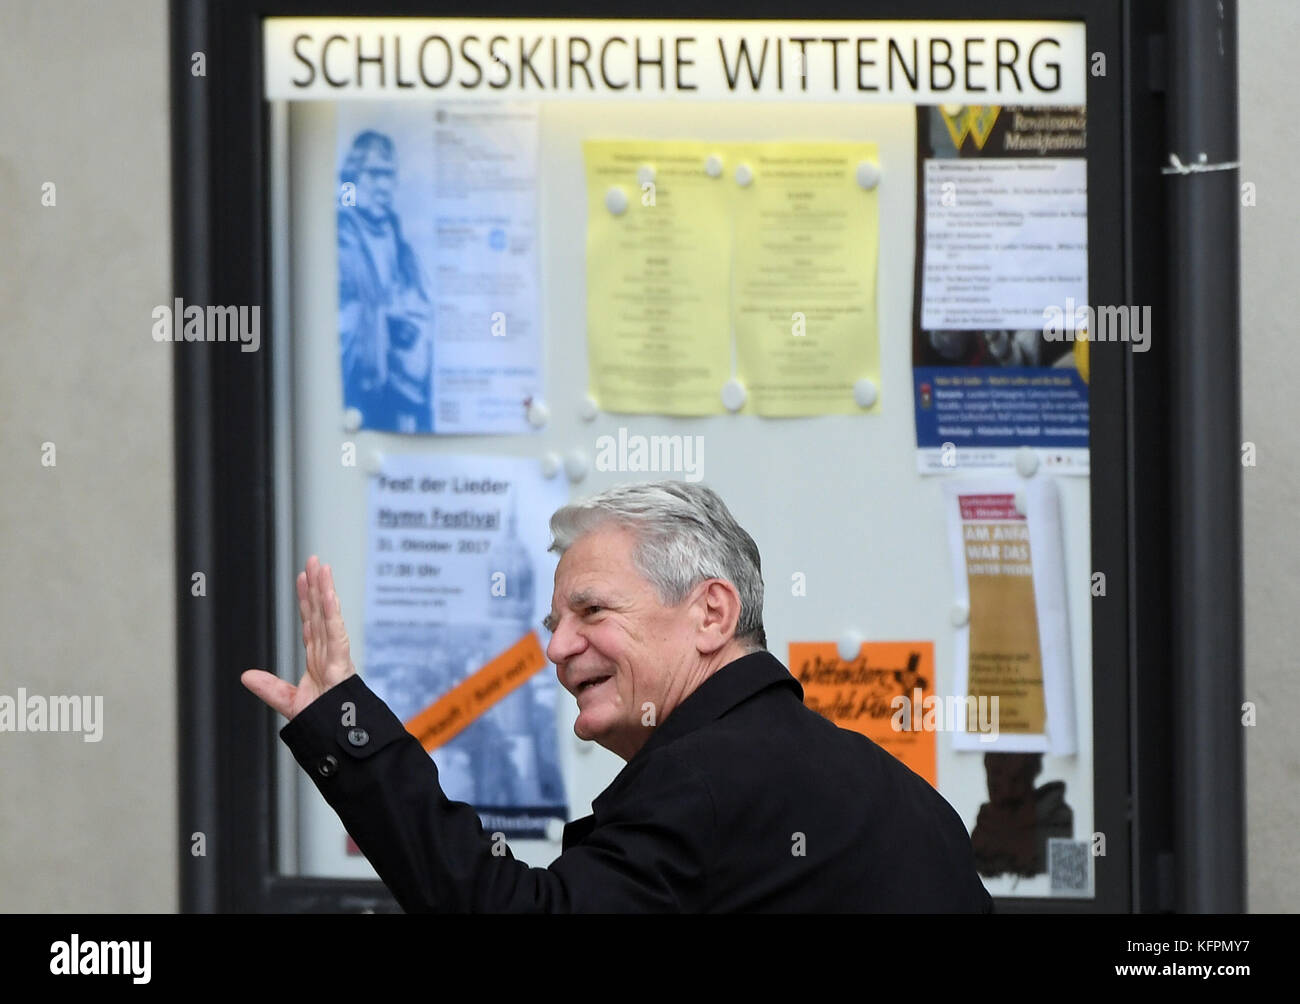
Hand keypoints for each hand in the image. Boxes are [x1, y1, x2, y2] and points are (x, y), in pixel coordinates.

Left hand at [242, 555, 356, 720]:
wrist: (336, 737)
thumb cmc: (324, 722)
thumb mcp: (290, 703)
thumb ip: (270, 688)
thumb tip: (245, 676)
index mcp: (319, 660)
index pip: (311, 622)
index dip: (307, 600)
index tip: (303, 580)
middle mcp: (328, 652)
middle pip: (320, 612)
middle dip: (317, 586)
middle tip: (313, 561)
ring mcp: (336, 654)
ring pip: (329, 614)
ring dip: (325, 588)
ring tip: (320, 565)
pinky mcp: (341, 660)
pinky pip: (336, 629)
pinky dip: (331, 610)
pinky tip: (327, 591)